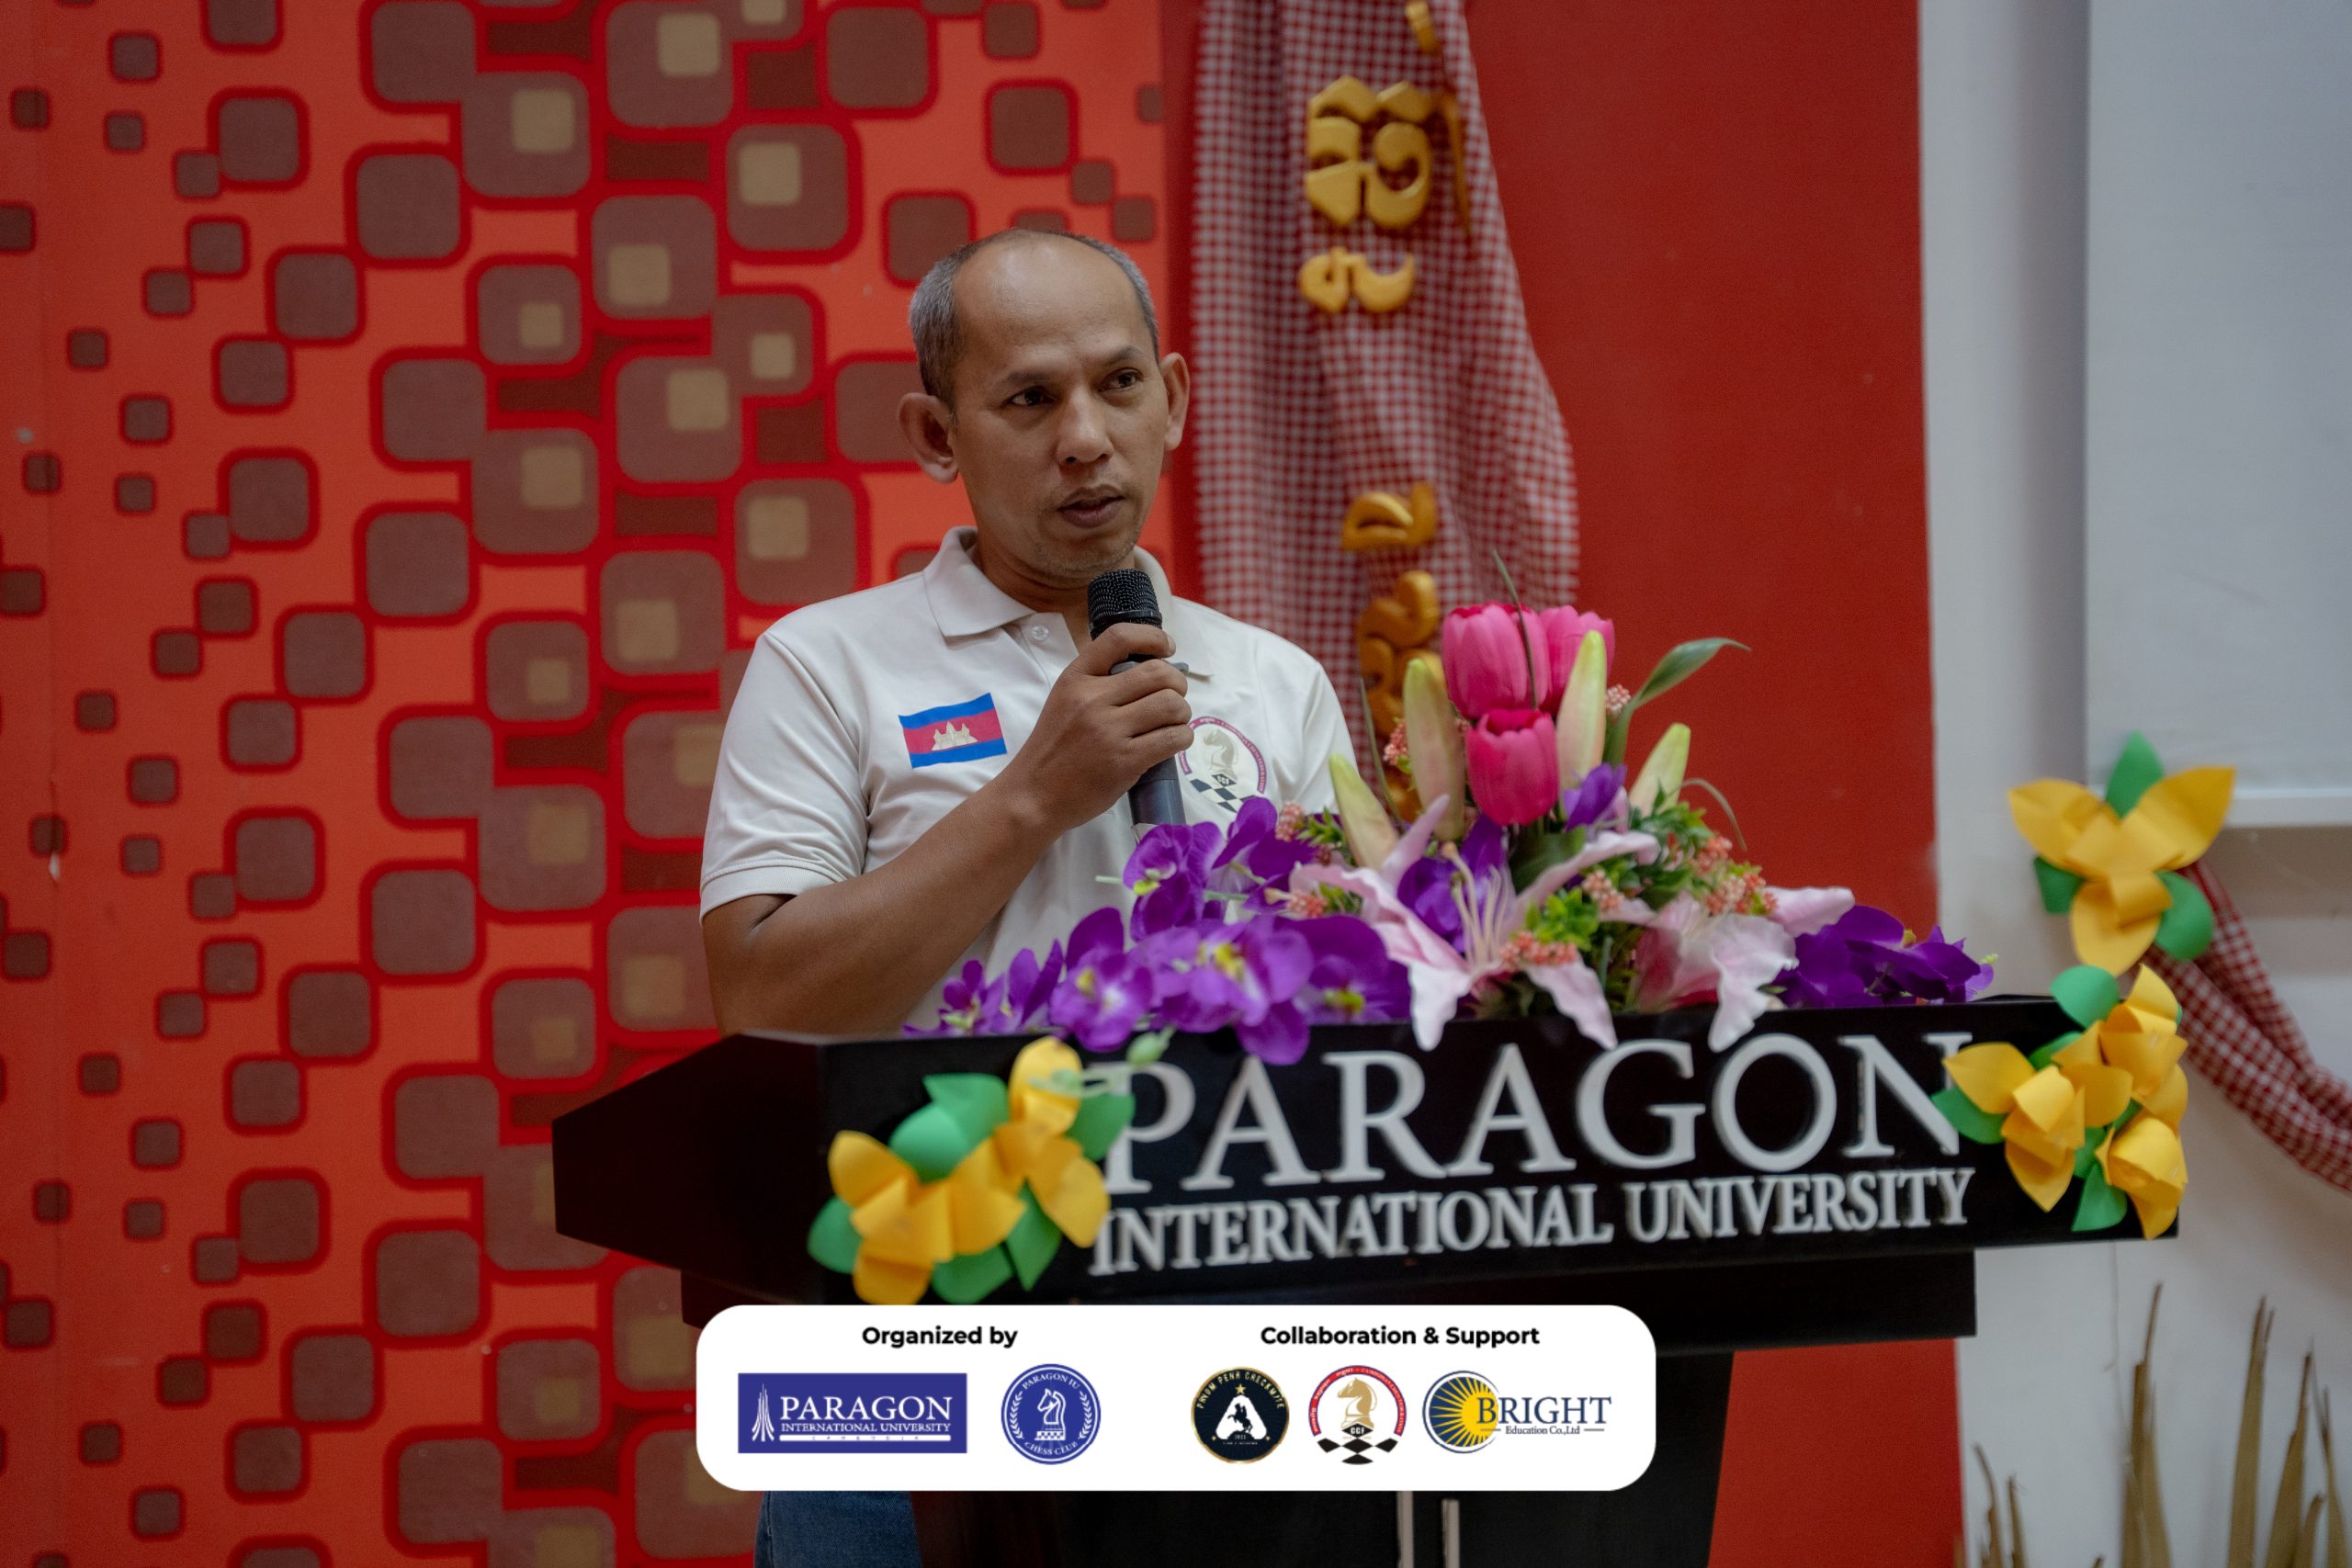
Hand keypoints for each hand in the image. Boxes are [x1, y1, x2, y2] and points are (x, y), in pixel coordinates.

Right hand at [994, 621, 1191, 834]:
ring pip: (1172, 705)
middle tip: (1173, 697)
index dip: (1153, 637)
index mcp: (1075, 679)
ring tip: (1171, 722)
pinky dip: (1182, 737)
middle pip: (1159, 673)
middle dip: (1178, 683)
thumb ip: (1099, 683)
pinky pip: (1174, 738)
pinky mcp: (1125, 761)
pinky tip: (1171, 741)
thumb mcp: (1065, 701)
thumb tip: (1152, 671)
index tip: (1167, 648)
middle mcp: (1092, 699)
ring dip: (1182, 713)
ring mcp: (1109, 731)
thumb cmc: (1054, 749)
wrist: (1034, 795)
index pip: (1119, 638)